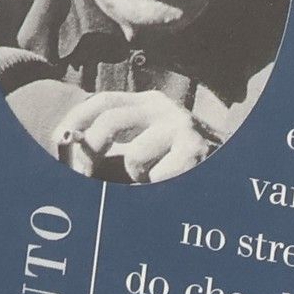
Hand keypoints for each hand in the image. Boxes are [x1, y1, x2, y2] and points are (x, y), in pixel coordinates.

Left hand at [60, 89, 224, 183]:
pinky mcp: (194, 151)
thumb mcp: (153, 148)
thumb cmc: (186, 168)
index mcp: (152, 104)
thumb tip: (74, 150)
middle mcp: (166, 109)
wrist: (235, 174)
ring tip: (160, 182)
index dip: (77, 119)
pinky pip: (156, 180)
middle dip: (91, 150)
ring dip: (139, 181)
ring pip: (134, 160)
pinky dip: (161, 191)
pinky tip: (178, 185)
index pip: (105, 102)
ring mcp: (182, 128)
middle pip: (111, 121)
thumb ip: (120, 146)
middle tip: (85, 175)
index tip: (58, 139)